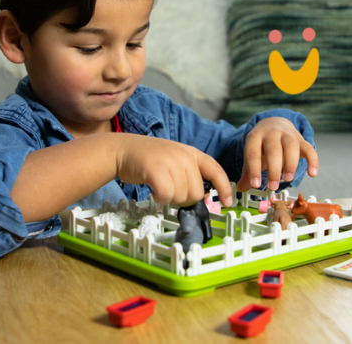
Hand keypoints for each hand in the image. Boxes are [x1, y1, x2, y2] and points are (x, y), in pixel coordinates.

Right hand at [116, 135, 232, 206]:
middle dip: (184, 198)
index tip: (228, 202)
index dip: (224, 188)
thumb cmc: (148, 159)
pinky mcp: (156, 170)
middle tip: (170, 191)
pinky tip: (153, 192)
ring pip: (182, 196)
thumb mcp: (174, 159)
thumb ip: (189, 173)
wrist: (123, 150)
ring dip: (169, 198)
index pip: (215, 170)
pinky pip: (166, 195)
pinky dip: (159, 198)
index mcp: (191, 153)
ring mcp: (170, 161)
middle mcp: (183, 156)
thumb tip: (204, 197)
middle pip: (197, 192)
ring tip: (159, 187)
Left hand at [236, 117, 318, 191]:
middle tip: (273, 186)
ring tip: (286, 179)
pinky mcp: (301, 140)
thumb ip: (248, 172)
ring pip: (291, 147)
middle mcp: (271, 133)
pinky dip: (312, 161)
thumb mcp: (252, 154)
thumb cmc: (262, 145)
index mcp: (255, 137)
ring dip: (290, 164)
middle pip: (273, 150)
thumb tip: (241, 188)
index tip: (255, 185)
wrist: (274, 124)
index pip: (253, 153)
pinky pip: (309, 149)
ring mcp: (287, 135)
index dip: (254, 169)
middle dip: (273, 169)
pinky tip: (312, 174)